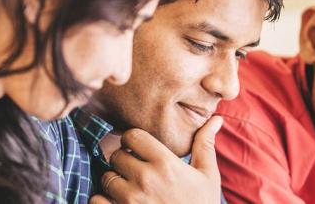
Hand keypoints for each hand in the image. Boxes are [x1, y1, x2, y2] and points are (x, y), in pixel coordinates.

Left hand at [89, 115, 222, 203]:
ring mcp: (130, 200)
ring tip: (129, 187)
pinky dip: (103, 200)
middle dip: (124, 160)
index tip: (137, 148)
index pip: (132, 136)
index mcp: (165, 163)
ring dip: (114, 180)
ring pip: (106, 177)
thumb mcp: (208, 175)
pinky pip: (97, 200)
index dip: (133, 140)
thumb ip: (205, 144)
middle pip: (116, 155)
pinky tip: (118, 202)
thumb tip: (217, 119)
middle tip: (135, 169)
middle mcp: (145, 179)